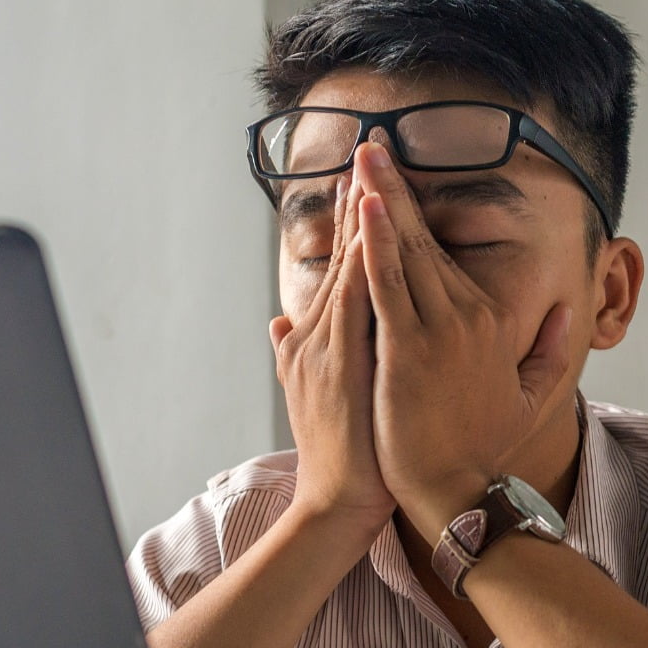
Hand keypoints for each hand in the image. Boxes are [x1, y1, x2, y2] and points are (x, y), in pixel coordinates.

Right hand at [268, 172, 395, 539]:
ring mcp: (329, 347)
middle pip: (345, 254)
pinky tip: (370, 224)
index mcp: (321, 338)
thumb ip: (291, 355)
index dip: (354, 220)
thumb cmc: (342, 455)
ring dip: (359, 215)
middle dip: (358, 198)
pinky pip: (357, 299)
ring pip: (349, 266)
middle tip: (372, 145)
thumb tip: (275, 322)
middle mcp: (319, 334)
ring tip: (370, 166)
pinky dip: (361, 257)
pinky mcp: (343, 364)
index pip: (344, 267)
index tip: (367, 176)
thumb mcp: (311, 396)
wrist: (339, 502)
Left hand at [352, 142, 573, 534]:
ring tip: (364, 158)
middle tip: (370, 144)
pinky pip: (388, 285)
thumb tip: (566, 315)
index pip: (441, 254)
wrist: (457, 489)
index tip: (392, 177)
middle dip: (394, 187)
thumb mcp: (529, 397)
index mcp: (485, 321)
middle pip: (422, 239)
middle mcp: (465, 317)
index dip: (414, 213)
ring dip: (383, 200)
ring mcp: (437, 331)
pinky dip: (378, 243)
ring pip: (404, 252)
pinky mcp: (408, 351)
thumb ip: (548, 352)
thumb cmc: (482, 446)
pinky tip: (368, 209)